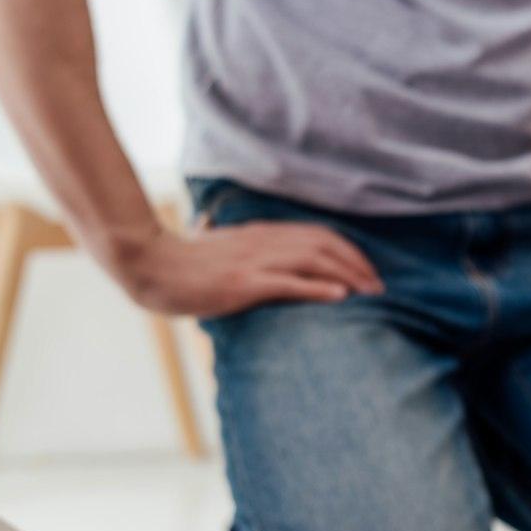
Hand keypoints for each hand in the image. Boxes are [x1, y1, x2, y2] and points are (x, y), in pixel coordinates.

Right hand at [109, 221, 382, 317]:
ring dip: (348, 275)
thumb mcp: (222, 249)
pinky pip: (288, 283)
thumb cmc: (184, 263)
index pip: (318, 234)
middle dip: (358, 264)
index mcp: (261, 234)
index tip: (367, 270)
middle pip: (324, 245)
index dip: (349, 250)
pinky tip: (340, 296)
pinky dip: (317, 288)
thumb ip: (245, 249)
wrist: (150, 266)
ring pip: (313, 260)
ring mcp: (254, 262)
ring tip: (371, 292)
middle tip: (380, 286)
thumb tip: (255, 252)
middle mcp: (263, 243)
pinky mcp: (243, 284)